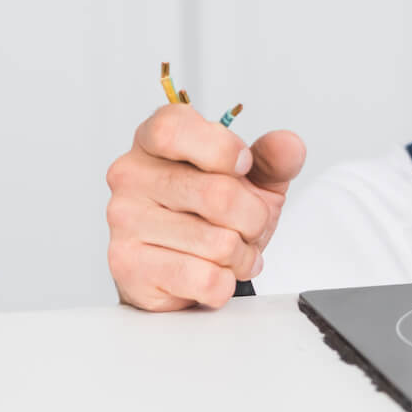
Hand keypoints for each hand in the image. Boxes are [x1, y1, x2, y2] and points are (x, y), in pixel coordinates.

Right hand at [104, 103, 305, 309]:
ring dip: (242, 255)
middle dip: (254, 218)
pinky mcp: (128, 267)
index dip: (221, 149)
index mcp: (154, 141)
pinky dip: (225, 282)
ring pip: (217, 243)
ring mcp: (124, 221)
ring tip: (231, 251)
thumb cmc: (214, 212)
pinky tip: (215, 273)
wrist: (185, 266)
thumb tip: (288, 145)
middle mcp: (130, 176)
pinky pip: (205, 279)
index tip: (245, 165)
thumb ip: (273, 158)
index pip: (173, 129)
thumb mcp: (253, 177)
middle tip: (250, 225)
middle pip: (218, 194)